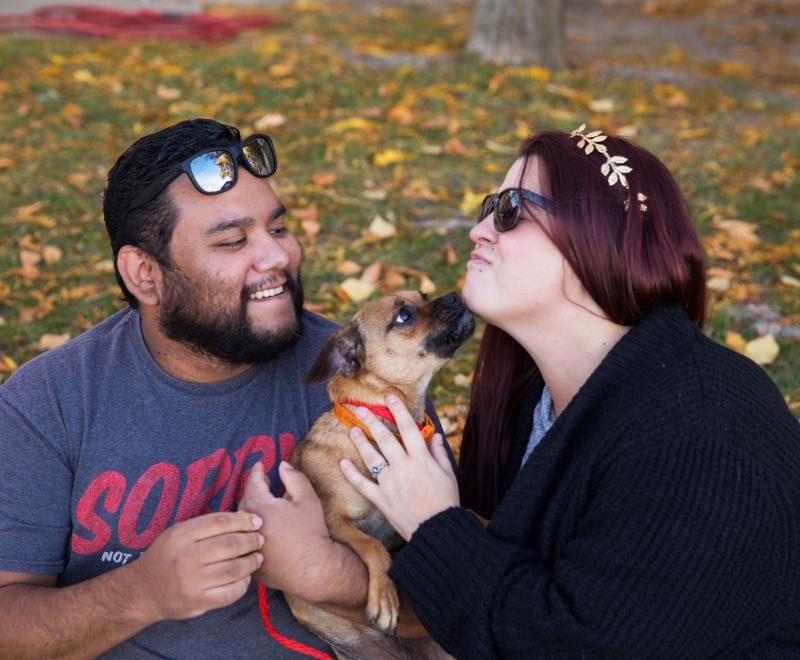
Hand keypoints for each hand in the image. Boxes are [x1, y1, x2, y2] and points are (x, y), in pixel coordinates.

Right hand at [129, 511, 263, 622]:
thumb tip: (243, 517)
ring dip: (251, 562)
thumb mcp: (178, 533)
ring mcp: (192, 582)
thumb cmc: (166, 556)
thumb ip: (206, 526)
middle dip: (251, 540)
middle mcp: (186, 558)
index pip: (220, 522)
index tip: (257, 521)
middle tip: (259, 540)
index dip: (243, 520)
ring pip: (234, 569)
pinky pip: (230, 592)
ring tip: (257, 557)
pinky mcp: (198, 602)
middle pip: (230, 544)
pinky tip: (246, 577)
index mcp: (180, 536)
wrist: (142, 591)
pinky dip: (243, 583)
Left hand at [239, 461, 345, 600]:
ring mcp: (246, 545)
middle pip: (245, 501)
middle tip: (262, 482)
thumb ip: (294, 477)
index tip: (260, 465)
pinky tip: (261, 530)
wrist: (313, 568)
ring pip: (242, 522)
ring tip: (261, 505)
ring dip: (250, 511)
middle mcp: (247, 525)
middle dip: (254, 490)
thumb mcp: (307, 499)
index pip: (253, 482)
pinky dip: (250, 532)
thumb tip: (282, 465)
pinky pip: (245, 541)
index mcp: (260, 506)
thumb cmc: (311, 531)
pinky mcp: (249, 561)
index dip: (257, 471)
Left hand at [339, 395, 459, 540]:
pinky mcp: (381, 499)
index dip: (398, 410)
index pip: (409, 428)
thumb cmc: (446, 502)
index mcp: (421, 459)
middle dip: (372, 422)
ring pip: (372, 458)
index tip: (389, 396)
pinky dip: (351, 474)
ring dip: (361, 442)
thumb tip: (434, 436)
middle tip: (361, 409)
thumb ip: (439, 454)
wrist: (437, 530)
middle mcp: (404, 467)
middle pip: (385, 439)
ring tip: (352, 430)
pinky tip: (342, 463)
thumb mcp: (449, 475)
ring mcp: (390, 483)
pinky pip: (363, 484)